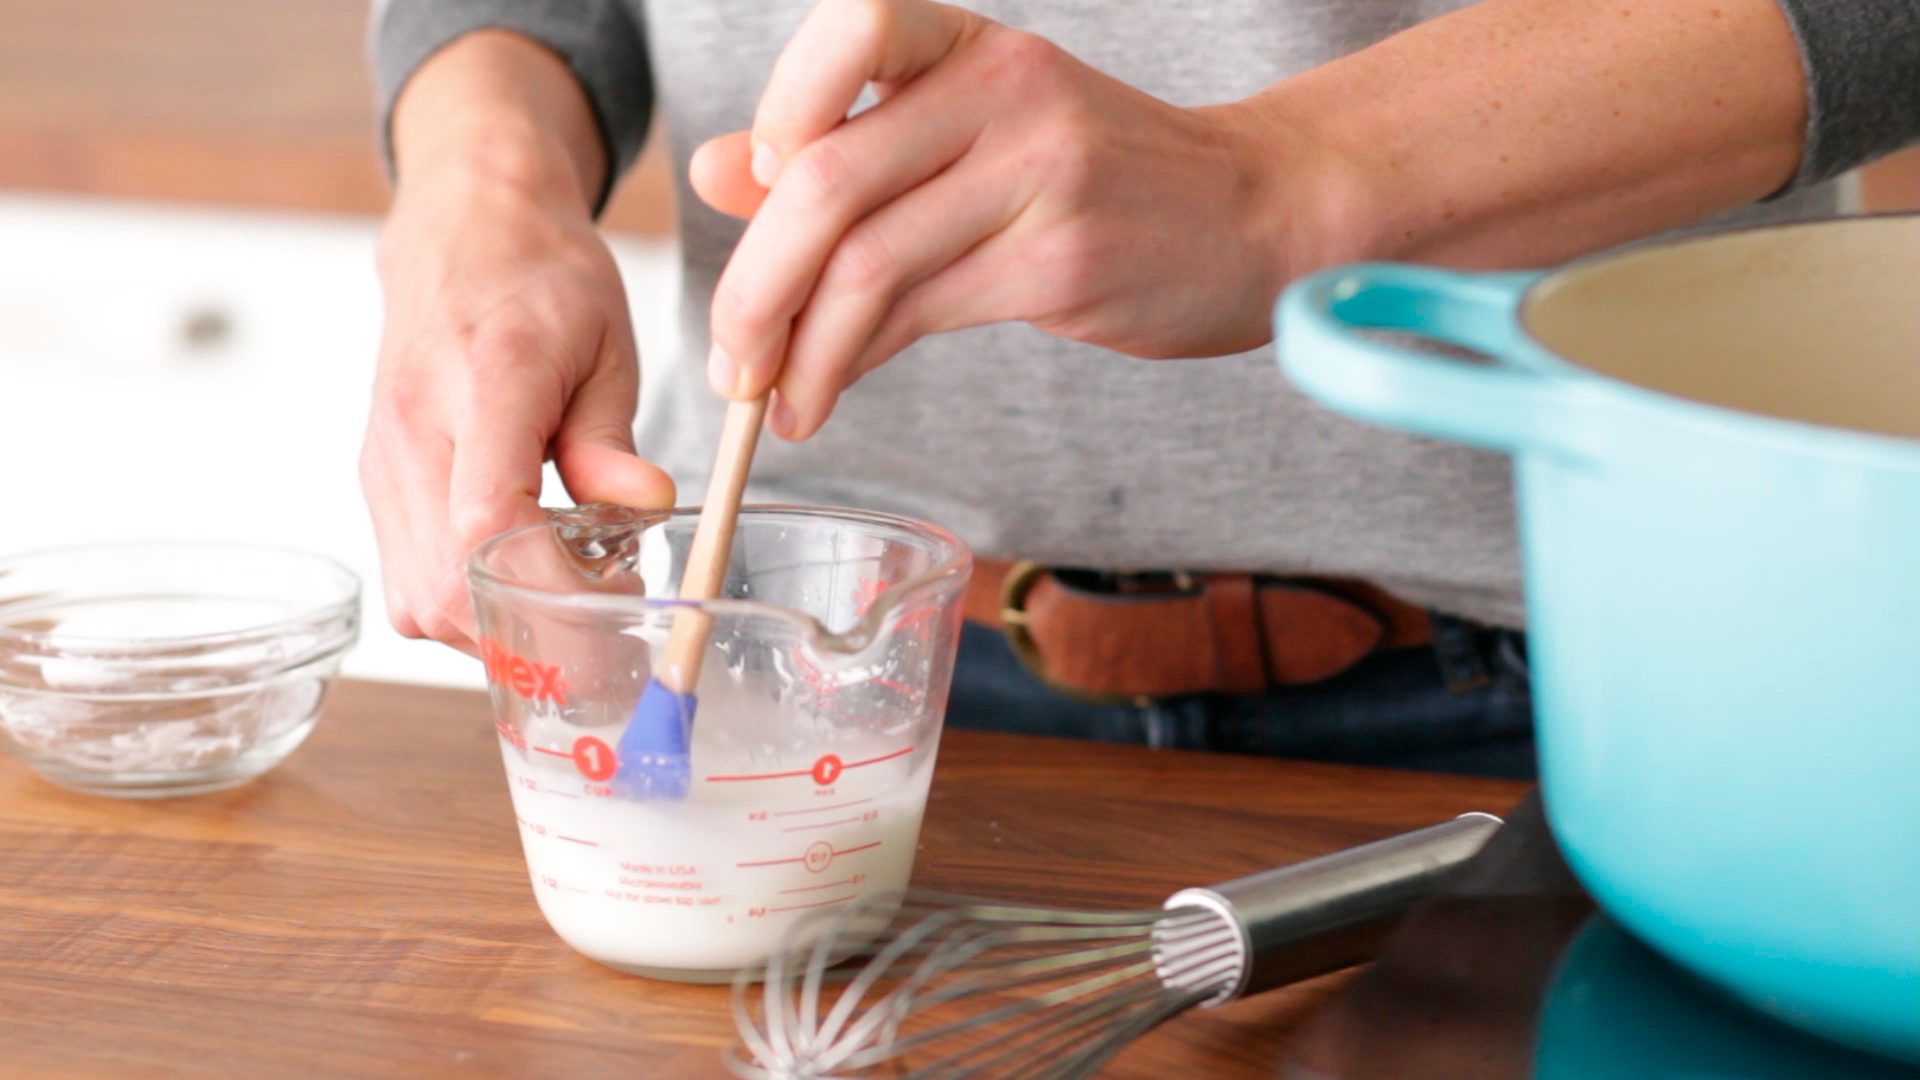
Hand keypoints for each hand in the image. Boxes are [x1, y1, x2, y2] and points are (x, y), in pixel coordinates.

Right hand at [364, 38, 673, 650]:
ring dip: (501, 630)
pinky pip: (412, 583)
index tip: (609, 616)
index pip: (485, 516)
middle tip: (609, 632)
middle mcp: (411, 432)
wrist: (464, 226)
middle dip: (534, 635)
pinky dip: (471, 606)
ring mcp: (383, 464)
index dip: (544, 588)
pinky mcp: (379, 485)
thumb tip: (641, 504)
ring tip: (572, 602)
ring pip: (422, 602)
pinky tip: (527, 580)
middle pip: (446, 586)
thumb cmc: (543, 278)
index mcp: (482, 383)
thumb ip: (611, 435)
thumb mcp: (607, 342)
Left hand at [689, 0, 1315, 440]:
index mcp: (973, 45)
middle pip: (828, 178)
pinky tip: (824, 398)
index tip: (754, 185)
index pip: (852, 28)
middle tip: (727, 357)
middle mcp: (1005, 92)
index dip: (780, 104)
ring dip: (796, 347)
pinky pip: (919, 316)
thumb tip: (712, 169)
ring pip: (867, 262)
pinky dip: (850, 366)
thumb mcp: (974, 133)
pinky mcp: (1062, 261)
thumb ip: (845, 146)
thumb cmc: (1102, 174)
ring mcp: (1038, 175)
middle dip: (754, 283)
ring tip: (767, 400)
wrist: (1257, 212)